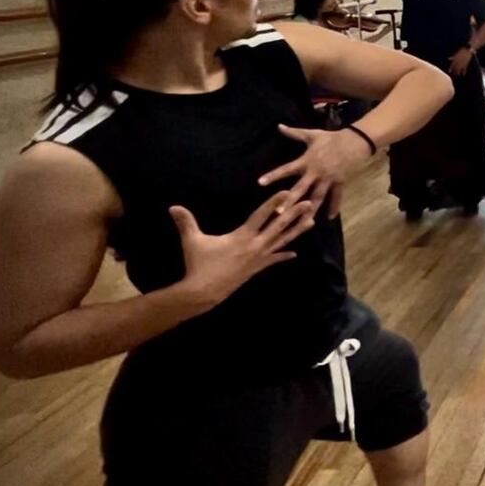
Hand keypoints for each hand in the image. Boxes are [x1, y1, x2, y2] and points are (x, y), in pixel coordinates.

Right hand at [171, 191, 313, 306]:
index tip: (287, 192)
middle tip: (309, 203)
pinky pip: (274, 260)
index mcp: (242, 236)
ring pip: (282, 241)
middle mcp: (255, 246)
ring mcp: (258, 258)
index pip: (261, 215)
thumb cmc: (199, 265)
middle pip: (278, 226)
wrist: (204, 293)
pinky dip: (284, 256)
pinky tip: (295, 254)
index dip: (274, 203)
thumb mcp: (192, 241)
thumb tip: (173, 206)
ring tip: (311, 222)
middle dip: (294, 214)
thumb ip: (186, 222)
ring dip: (296, 231)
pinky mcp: (257, 269)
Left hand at [258, 124, 372, 219]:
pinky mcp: (339, 182)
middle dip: (290, 201)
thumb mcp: (312, 134)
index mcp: (306, 161)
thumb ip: (294, 133)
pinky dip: (334, 207)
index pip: (286, 169)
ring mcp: (328, 179)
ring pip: (318, 197)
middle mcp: (316, 172)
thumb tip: (278, 126)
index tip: (260, 183)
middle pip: (301, 189)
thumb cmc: (331, 138)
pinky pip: (336, 197)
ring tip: (303, 223)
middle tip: (280, 213)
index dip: (273, 176)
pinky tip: (330, 218)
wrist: (354, 142)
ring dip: (310, 210)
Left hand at [449, 47, 473, 75]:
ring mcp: (462, 63)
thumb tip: (448, 58)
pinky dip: (464, 72)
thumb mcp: (456, 54)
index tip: (449, 71)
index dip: (450, 69)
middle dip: (454, 71)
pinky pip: (465, 69)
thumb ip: (452, 57)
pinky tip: (463, 74)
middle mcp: (458, 62)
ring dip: (458, 72)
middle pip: (455, 68)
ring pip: (459, 69)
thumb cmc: (461, 51)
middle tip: (454, 74)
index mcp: (455, 59)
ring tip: (458, 74)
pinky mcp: (466, 64)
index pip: (452, 65)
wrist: (467, 50)